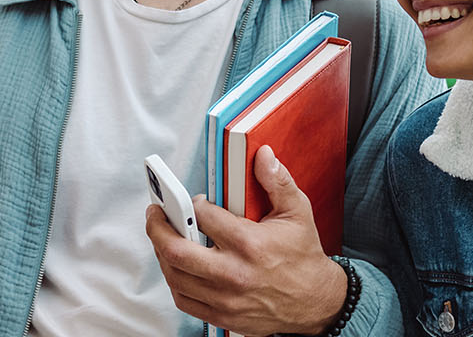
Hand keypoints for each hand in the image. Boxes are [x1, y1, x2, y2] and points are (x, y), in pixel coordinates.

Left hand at [145, 145, 346, 335]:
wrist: (317, 302)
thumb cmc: (303, 256)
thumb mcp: (297, 212)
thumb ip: (277, 181)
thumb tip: (263, 155)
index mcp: (249, 244)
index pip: (203, 217)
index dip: (193, 204)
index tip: (195, 201)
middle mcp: (233, 273)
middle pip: (176, 251)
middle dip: (158, 228)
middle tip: (156, 214)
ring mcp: (226, 299)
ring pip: (175, 276)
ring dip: (162, 254)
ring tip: (163, 238)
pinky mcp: (223, 317)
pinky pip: (184, 300)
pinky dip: (174, 281)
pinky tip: (176, 266)